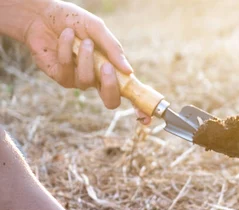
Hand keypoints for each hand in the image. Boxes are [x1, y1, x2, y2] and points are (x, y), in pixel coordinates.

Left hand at [24, 0, 150, 122]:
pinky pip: (67, 71)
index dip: (140, 108)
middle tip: (108, 68)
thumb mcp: (98, 29)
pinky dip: (67, 51)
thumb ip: (114, 49)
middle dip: (111, 87)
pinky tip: (66, 36)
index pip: (129, 92)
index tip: (146, 118)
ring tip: (84, 41)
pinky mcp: (60, 77)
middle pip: (111, 100)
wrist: (43, 13)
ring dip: (86, 59)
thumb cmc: (74, 21)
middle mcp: (98, 79)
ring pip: (87, 82)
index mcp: (112, 69)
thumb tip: (129, 70)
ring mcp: (78, 80)